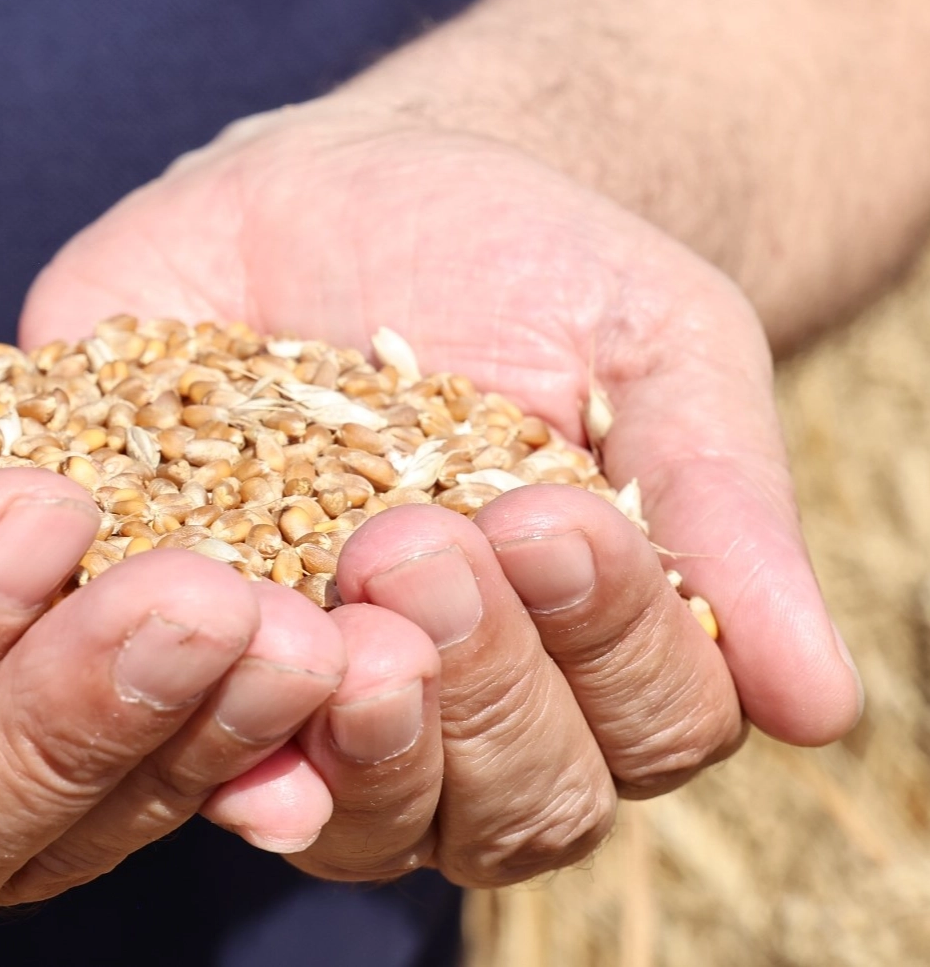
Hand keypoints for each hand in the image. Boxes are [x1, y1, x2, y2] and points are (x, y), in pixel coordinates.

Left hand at [20, 100, 861, 884]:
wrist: (341, 193)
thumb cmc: (528, 265)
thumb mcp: (653, 344)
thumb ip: (724, 508)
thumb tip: (826, 708)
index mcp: (601, 651)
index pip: (649, 728)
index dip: (611, 647)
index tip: (549, 517)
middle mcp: (469, 712)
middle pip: (511, 806)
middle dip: (478, 686)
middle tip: (414, 545)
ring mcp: (324, 706)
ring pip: (367, 823)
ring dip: (359, 743)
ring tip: (325, 624)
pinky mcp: (191, 660)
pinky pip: (197, 759)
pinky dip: (202, 739)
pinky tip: (193, 678)